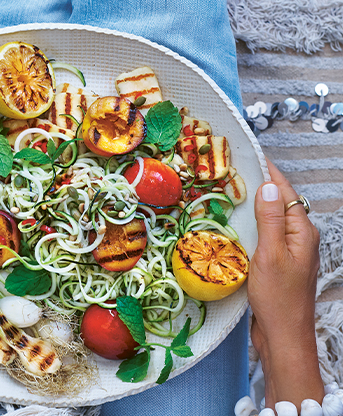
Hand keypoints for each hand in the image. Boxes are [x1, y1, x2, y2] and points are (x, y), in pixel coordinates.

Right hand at [248, 159, 322, 407]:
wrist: (283, 336)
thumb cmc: (278, 298)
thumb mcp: (271, 254)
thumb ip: (271, 219)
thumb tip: (268, 185)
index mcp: (302, 232)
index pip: (286, 192)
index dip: (269, 172)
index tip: (250, 154)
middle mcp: (298, 238)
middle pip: (279, 203)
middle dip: (259, 186)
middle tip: (232, 172)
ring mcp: (288, 251)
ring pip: (270, 220)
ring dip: (253, 206)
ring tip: (230, 193)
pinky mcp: (277, 263)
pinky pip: (264, 236)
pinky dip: (250, 226)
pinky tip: (235, 225)